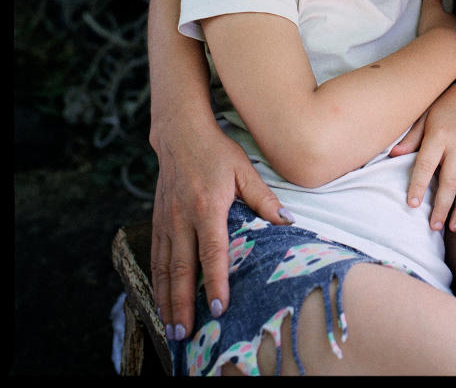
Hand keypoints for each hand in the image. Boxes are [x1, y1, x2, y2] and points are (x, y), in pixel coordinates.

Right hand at [150, 122, 288, 337]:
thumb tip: (288, 220)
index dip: (214, 280)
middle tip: (185, 334)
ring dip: (166, 300)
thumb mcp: (245, 170)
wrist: (180, 134)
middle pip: (180, 268)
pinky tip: (160, 299)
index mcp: (207, 206)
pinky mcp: (158, 220)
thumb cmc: (217, 152)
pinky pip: (155, 256)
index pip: (212, 251)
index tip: (218, 307)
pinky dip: (156, 282)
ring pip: (163, 267)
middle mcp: (182, 217)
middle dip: (182, 303)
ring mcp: (166, 220)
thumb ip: (263, 199)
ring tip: (171, 328)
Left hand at [390, 82, 455, 231]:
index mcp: (440, 135)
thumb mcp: (423, 117)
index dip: (419, 185)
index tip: (412, 205)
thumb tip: (393, 155)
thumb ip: (411, 138)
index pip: (427, 164)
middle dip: (443, 206)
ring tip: (452, 227)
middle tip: (434, 226)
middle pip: (451, 181)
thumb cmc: (441, 109)